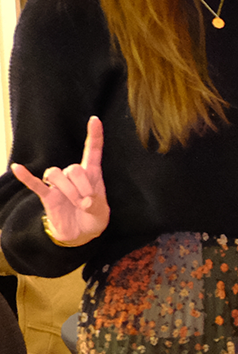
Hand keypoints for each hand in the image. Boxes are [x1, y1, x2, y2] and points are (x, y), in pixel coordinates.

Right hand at [11, 116, 108, 246]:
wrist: (80, 234)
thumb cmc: (93, 217)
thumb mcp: (102, 212)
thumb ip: (96, 205)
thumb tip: (85, 202)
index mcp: (92, 174)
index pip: (92, 151)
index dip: (94, 135)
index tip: (95, 119)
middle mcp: (74, 175)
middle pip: (73, 168)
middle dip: (82, 186)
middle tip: (87, 203)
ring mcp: (58, 185)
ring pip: (56, 174)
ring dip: (68, 190)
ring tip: (76, 204)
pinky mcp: (47, 195)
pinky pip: (34, 183)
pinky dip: (26, 176)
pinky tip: (18, 168)